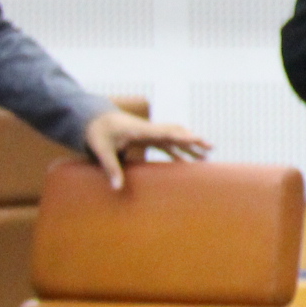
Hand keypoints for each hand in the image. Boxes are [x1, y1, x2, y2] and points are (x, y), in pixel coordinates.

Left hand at [83, 109, 211, 189]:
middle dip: (193, 139)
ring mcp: (151, 132)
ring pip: (175, 137)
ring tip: (206, 157)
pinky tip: (186, 162)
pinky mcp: (149, 137)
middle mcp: (149, 129)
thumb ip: (111, 168)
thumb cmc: (98, 133)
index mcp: (140, 129)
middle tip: (211, 147)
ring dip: (190, 146)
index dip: (180, 135)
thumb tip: (116, 188)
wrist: (95, 118)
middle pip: (176, 132)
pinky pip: (167, 144)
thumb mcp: (101, 150)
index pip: (164, 131)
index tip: (195, 138)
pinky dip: (179, 151)